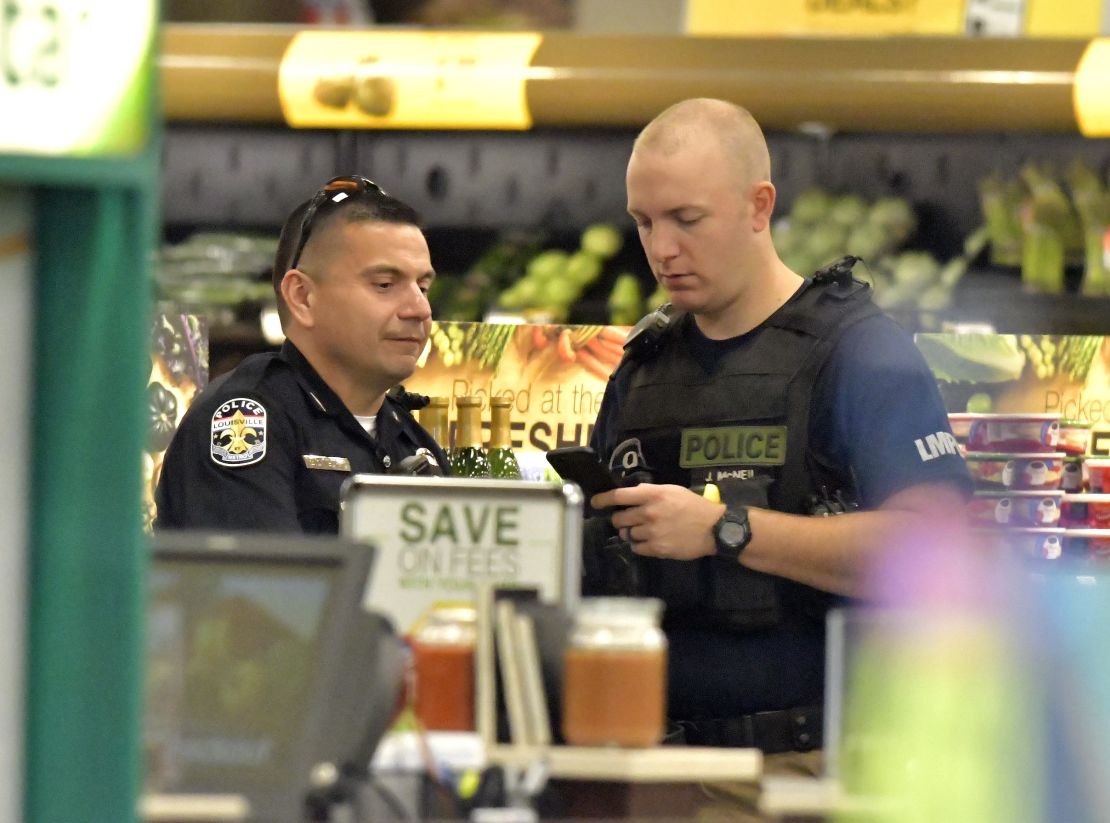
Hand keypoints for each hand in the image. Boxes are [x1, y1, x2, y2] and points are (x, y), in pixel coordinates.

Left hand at [591, 484, 724, 559]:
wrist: (714, 528)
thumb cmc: (693, 506)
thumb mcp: (672, 491)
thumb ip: (650, 493)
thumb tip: (631, 495)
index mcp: (653, 495)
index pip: (619, 496)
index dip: (603, 499)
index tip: (595, 502)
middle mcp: (649, 513)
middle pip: (619, 518)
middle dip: (620, 520)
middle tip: (627, 521)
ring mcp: (652, 532)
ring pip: (627, 534)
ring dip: (631, 533)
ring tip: (644, 531)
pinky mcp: (657, 549)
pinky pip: (636, 548)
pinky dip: (639, 545)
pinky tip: (649, 541)